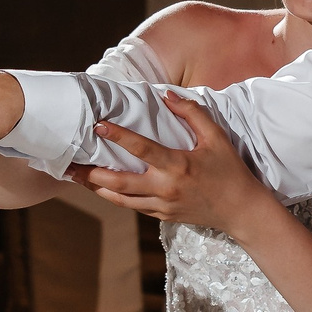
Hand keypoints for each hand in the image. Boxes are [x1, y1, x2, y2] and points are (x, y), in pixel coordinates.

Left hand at [78, 94, 280, 238]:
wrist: (241, 210)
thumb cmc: (230, 170)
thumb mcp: (217, 138)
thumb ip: (192, 113)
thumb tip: (167, 94)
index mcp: (178, 166)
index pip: (141, 149)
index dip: (118, 136)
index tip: (98, 125)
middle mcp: (166, 188)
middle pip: (119, 182)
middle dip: (92, 173)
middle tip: (70, 164)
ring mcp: (162, 205)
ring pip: (120, 199)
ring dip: (96, 189)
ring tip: (77, 178)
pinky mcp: (162, 216)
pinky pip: (133, 207)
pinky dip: (115, 198)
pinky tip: (102, 189)